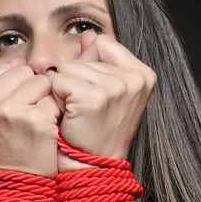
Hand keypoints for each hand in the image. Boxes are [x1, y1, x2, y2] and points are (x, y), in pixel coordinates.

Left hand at [51, 30, 157, 172]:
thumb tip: (88, 35)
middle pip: (83, 56)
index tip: (95, 96)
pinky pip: (58, 81)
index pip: (102, 44)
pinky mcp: (93, 97)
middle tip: (85, 110)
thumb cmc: (95, 132)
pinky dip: (57, 99)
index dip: (89, 67)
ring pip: (67, 68)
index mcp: (143, 75)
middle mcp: (134, 79)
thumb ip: (98, 61)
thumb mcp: (106, 93)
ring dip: (64, 91)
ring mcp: (116, 87)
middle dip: (75, 81)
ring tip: (77, 114)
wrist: (90, 166)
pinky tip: (69, 117)